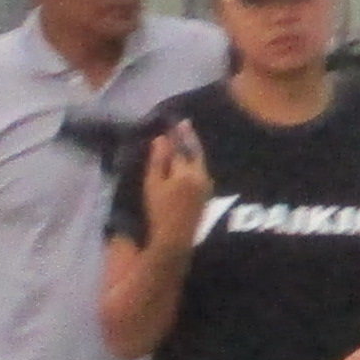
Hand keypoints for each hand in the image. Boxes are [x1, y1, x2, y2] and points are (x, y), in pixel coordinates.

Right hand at [140, 118, 210, 249]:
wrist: (175, 238)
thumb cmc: (159, 212)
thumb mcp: (153, 185)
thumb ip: (158, 161)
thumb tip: (161, 139)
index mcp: (186, 172)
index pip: (181, 147)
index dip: (177, 134)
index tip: (174, 121)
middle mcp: (200, 175)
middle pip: (195, 151)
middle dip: (189, 137)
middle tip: (183, 123)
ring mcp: (206, 184)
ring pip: (199, 160)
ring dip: (192, 148)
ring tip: (184, 138)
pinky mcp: (206, 193)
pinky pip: (201, 170)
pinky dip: (194, 161)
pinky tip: (188, 159)